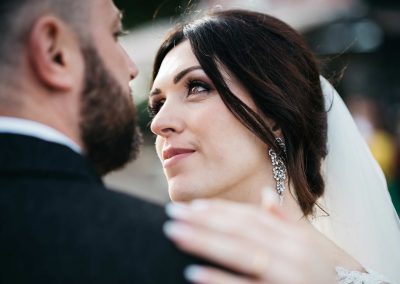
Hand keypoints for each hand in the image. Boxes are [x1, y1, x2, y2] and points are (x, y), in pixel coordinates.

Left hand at [163, 191, 335, 283]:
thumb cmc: (331, 271)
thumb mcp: (312, 242)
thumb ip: (287, 219)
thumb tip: (266, 194)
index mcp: (293, 235)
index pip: (249, 217)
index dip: (220, 211)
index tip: (193, 207)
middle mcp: (289, 249)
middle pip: (239, 230)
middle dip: (203, 221)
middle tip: (172, 216)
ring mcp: (287, 272)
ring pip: (239, 252)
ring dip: (204, 242)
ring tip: (175, 234)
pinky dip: (219, 279)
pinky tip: (194, 273)